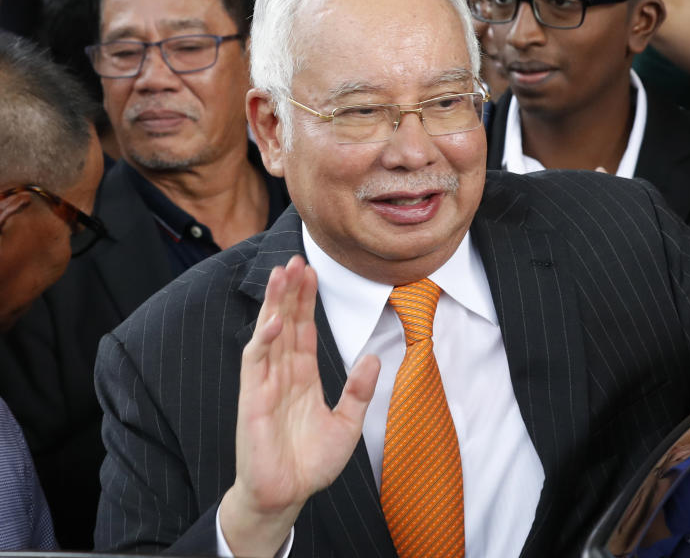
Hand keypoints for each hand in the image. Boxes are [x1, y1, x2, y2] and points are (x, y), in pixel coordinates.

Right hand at [221, 255, 379, 556]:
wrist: (286, 495)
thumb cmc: (310, 463)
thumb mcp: (347, 424)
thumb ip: (359, 391)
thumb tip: (373, 356)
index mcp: (303, 376)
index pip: (304, 329)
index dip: (307, 300)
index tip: (312, 271)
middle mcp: (282, 374)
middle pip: (286, 322)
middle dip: (290, 290)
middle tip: (296, 258)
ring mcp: (265, 384)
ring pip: (268, 333)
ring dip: (274, 302)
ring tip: (281, 273)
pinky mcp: (252, 399)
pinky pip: (255, 362)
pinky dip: (263, 339)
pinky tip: (274, 319)